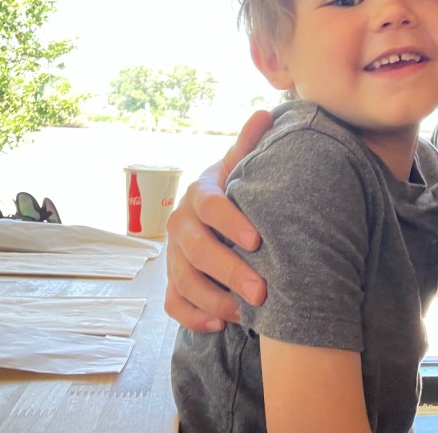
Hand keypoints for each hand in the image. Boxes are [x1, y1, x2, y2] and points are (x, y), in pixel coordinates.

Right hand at [165, 109, 272, 330]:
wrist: (211, 213)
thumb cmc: (234, 190)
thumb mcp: (240, 167)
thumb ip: (250, 145)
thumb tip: (265, 112)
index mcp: (199, 194)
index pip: (209, 207)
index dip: (230, 223)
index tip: (257, 241)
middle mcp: (180, 225)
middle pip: (196, 251)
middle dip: (229, 272)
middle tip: (262, 291)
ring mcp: (173, 256)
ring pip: (184, 282)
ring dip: (214, 300)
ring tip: (245, 313)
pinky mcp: (172, 282)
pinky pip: (174, 304)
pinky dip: (193, 317)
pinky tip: (219, 325)